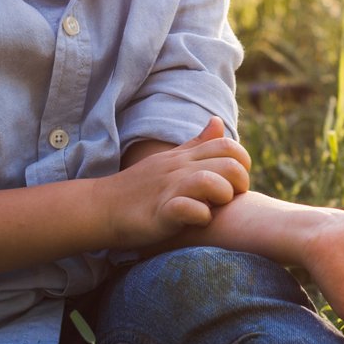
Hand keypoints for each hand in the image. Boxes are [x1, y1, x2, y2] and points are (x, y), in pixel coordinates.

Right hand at [107, 117, 250, 249]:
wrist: (101, 207)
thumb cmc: (140, 188)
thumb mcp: (170, 160)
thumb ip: (197, 144)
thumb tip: (217, 122)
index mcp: (185, 157)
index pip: (228, 145)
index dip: (242, 163)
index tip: (235, 183)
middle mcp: (179, 169)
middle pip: (229, 164)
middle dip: (239, 184)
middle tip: (228, 200)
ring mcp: (169, 189)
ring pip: (211, 182)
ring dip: (222, 197)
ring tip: (214, 208)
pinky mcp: (159, 213)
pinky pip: (187, 209)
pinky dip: (199, 216)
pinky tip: (197, 221)